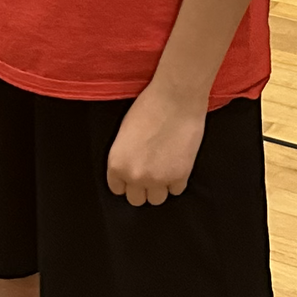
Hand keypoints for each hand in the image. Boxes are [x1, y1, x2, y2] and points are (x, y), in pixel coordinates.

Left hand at [107, 81, 205, 206]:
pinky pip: (176, 190)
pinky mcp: (180, 176)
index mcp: (116, 164)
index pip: (118, 189)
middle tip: (151, 171)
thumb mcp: (125, 133)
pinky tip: (178, 164)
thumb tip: (132, 169)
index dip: (127, 180)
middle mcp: (134, 176)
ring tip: (165, 169)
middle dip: (143, 187)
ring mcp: (158, 178)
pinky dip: (177, 180)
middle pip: (136, 199)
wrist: (176, 97)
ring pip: (157, 199)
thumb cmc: (149, 106)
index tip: (135, 172)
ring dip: (160, 187)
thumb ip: (126, 157)